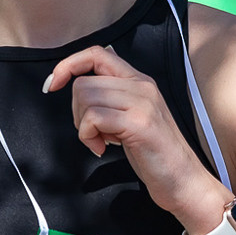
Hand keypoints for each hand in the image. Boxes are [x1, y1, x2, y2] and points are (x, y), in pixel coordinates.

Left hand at [43, 45, 228, 228]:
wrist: (183, 181)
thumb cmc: (154, 153)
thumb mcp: (131, 117)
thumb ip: (111, 99)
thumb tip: (79, 89)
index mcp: (139, 81)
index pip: (96, 53)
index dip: (68, 65)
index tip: (52, 84)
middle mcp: (142, 86)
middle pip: (84, 82)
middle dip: (75, 111)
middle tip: (92, 132)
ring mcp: (142, 103)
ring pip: (86, 97)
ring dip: (82, 126)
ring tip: (100, 141)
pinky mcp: (139, 123)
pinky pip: (94, 118)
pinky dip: (89, 136)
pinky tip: (103, 149)